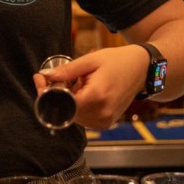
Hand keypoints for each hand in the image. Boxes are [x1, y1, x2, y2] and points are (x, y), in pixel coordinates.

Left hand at [34, 45, 148, 129]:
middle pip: (65, 110)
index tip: (40, 80)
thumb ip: (68, 70)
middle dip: (56, 95)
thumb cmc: (118, 61)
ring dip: (68, 101)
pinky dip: (78, 106)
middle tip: (56, 77)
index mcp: (97, 97)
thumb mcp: (91, 60)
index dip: (47, 92)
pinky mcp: (106, 123)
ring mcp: (104, 121)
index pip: (62, 103)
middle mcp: (101, 114)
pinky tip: (85, 91)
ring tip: (77, 82)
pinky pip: (83, 118)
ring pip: (72, 116)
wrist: (143, 69)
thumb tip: (46, 76)